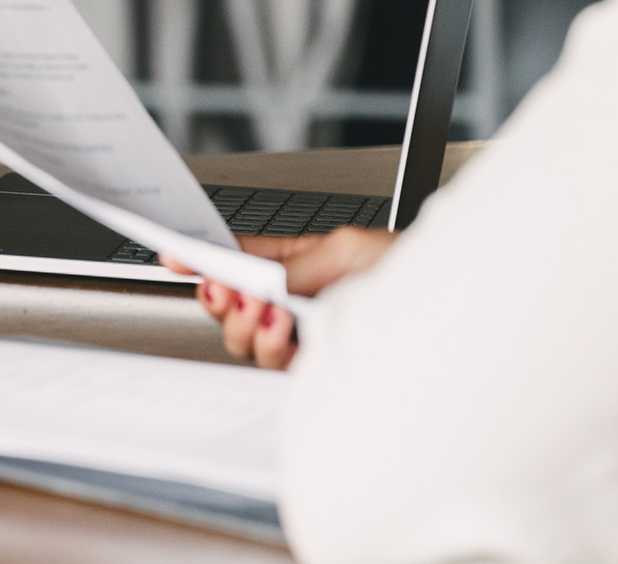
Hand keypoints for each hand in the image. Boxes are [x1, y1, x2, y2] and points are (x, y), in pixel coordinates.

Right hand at [166, 227, 395, 368]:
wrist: (444, 307)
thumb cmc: (408, 271)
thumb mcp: (345, 250)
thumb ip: (293, 265)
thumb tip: (256, 279)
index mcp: (293, 266)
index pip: (235, 261)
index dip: (200, 258)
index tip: (173, 254)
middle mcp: (291, 305)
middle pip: (229, 308)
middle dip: (219, 297)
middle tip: (227, 286)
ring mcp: (298, 338)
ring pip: (243, 340)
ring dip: (244, 321)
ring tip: (263, 305)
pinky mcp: (311, 366)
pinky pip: (271, 362)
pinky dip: (268, 342)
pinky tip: (280, 325)